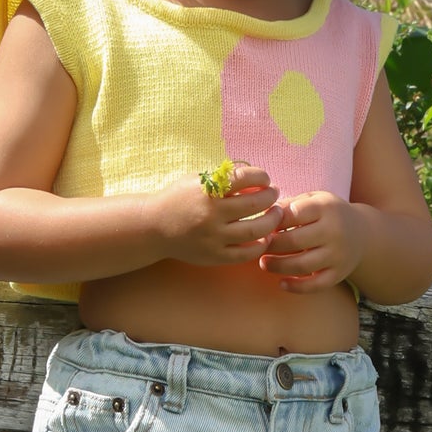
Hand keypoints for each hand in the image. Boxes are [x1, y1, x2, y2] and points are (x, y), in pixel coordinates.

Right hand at [153, 167, 284, 266]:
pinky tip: (265, 237)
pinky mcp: (214, 256)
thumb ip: (223, 177)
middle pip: (255, 204)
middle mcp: (211, 214)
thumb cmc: (179, 199)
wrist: (155, 227)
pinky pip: (245, 253)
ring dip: (272, 221)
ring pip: (255, 230)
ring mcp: (213, 237)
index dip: (261, 176)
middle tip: (274, 194)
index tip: (266, 179)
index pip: (244, 177)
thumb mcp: (196, 180)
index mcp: (207, 190)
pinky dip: (260, 245)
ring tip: (276, 214)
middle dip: (270, 197)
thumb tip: (256, 175)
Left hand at [258, 190, 363, 292]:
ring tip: (264, 263)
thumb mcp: (314, 200)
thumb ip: (290, 204)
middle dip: (271, 245)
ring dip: (277, 266)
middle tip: (259, 246)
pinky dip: (296, 287)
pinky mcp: (338, 274)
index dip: (272, 221)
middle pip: (294, 241)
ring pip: (302, 265)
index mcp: (325, 208)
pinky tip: (282, 283)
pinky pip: (315, 285)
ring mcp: (337, 255)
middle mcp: (334, 231)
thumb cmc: (327, 214)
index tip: (262, 226)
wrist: (362, 232)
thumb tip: (262, 216)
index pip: (292, 214)